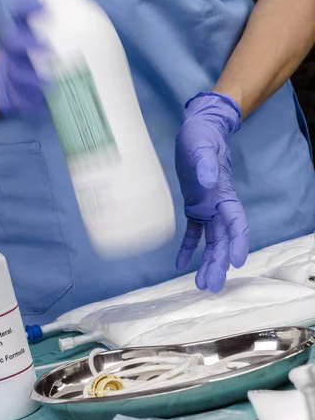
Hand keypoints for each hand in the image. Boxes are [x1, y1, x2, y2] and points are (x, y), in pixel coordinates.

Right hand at [0, 0, 47, 115]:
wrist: (11, 81)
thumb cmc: (39, 55)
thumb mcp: (44, 38)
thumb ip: (58, 28)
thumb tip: (85, 12)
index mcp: (19, 31)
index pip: (18, 14)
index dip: (26, 7)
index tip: (44, 5)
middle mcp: (12, 50)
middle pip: (12, 42)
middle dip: (28, 42)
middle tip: (48, 47)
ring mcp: (11, 72)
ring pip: (16, 72)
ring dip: (32, 76)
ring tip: (51, 81)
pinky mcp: (14, 94)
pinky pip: (21, 98)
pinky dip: (33, 101)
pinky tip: (45, 103)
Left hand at [175, 92, 248, 292]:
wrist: (196, 132)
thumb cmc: (201, 138)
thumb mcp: (201, 147)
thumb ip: (205, 163)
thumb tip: (207, 181)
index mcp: (225, 195)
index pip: (237, 224)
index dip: (238, 243)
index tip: (235, 263)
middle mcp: (220, 206)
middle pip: (224, 240)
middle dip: (220, 263)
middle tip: (212, 287)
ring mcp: (208, 208)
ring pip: (211, 241)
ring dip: (208, 262)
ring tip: (201, 284)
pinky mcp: (195, 208)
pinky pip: (193, 233)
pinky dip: (188, 248)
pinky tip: (180, 265)